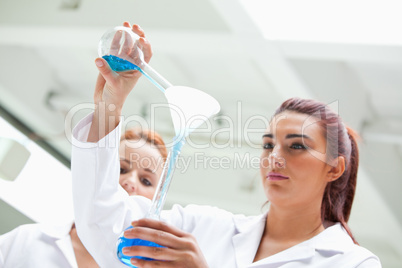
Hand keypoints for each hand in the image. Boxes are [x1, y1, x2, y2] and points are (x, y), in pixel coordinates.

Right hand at [87, 22, 151, 141]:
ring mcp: (121, 61)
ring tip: (124, 25)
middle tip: (133, 27)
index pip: (146, 55)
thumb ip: (106, 72)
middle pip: (137, 46)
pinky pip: (113, 48)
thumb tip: (99, 60)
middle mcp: (131, 64)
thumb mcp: (113, 84)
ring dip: (126, 35)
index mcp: (137, 69)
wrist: (105, 101)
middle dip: (137, 35)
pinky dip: (114, 40)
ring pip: (125, 45)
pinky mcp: (111, 60)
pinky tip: (114, 32)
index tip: (141, 39)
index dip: (146, 46)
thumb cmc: (115, 96)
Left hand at [123, 218, 208, 267]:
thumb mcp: (189, 248)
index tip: (135, 222)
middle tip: (127, 233)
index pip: (164, 225)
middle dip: (140, 233)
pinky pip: (157, 266)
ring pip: (155, 251)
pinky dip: (144, 264)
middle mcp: (185, 246)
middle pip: (158, 236)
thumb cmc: (194, 265)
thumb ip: (175, 241)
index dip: (148, 222)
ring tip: (126, 250)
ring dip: (138, 249)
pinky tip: (135, 262)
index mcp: (187, 237)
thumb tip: (152, 235)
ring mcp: (182, 259)